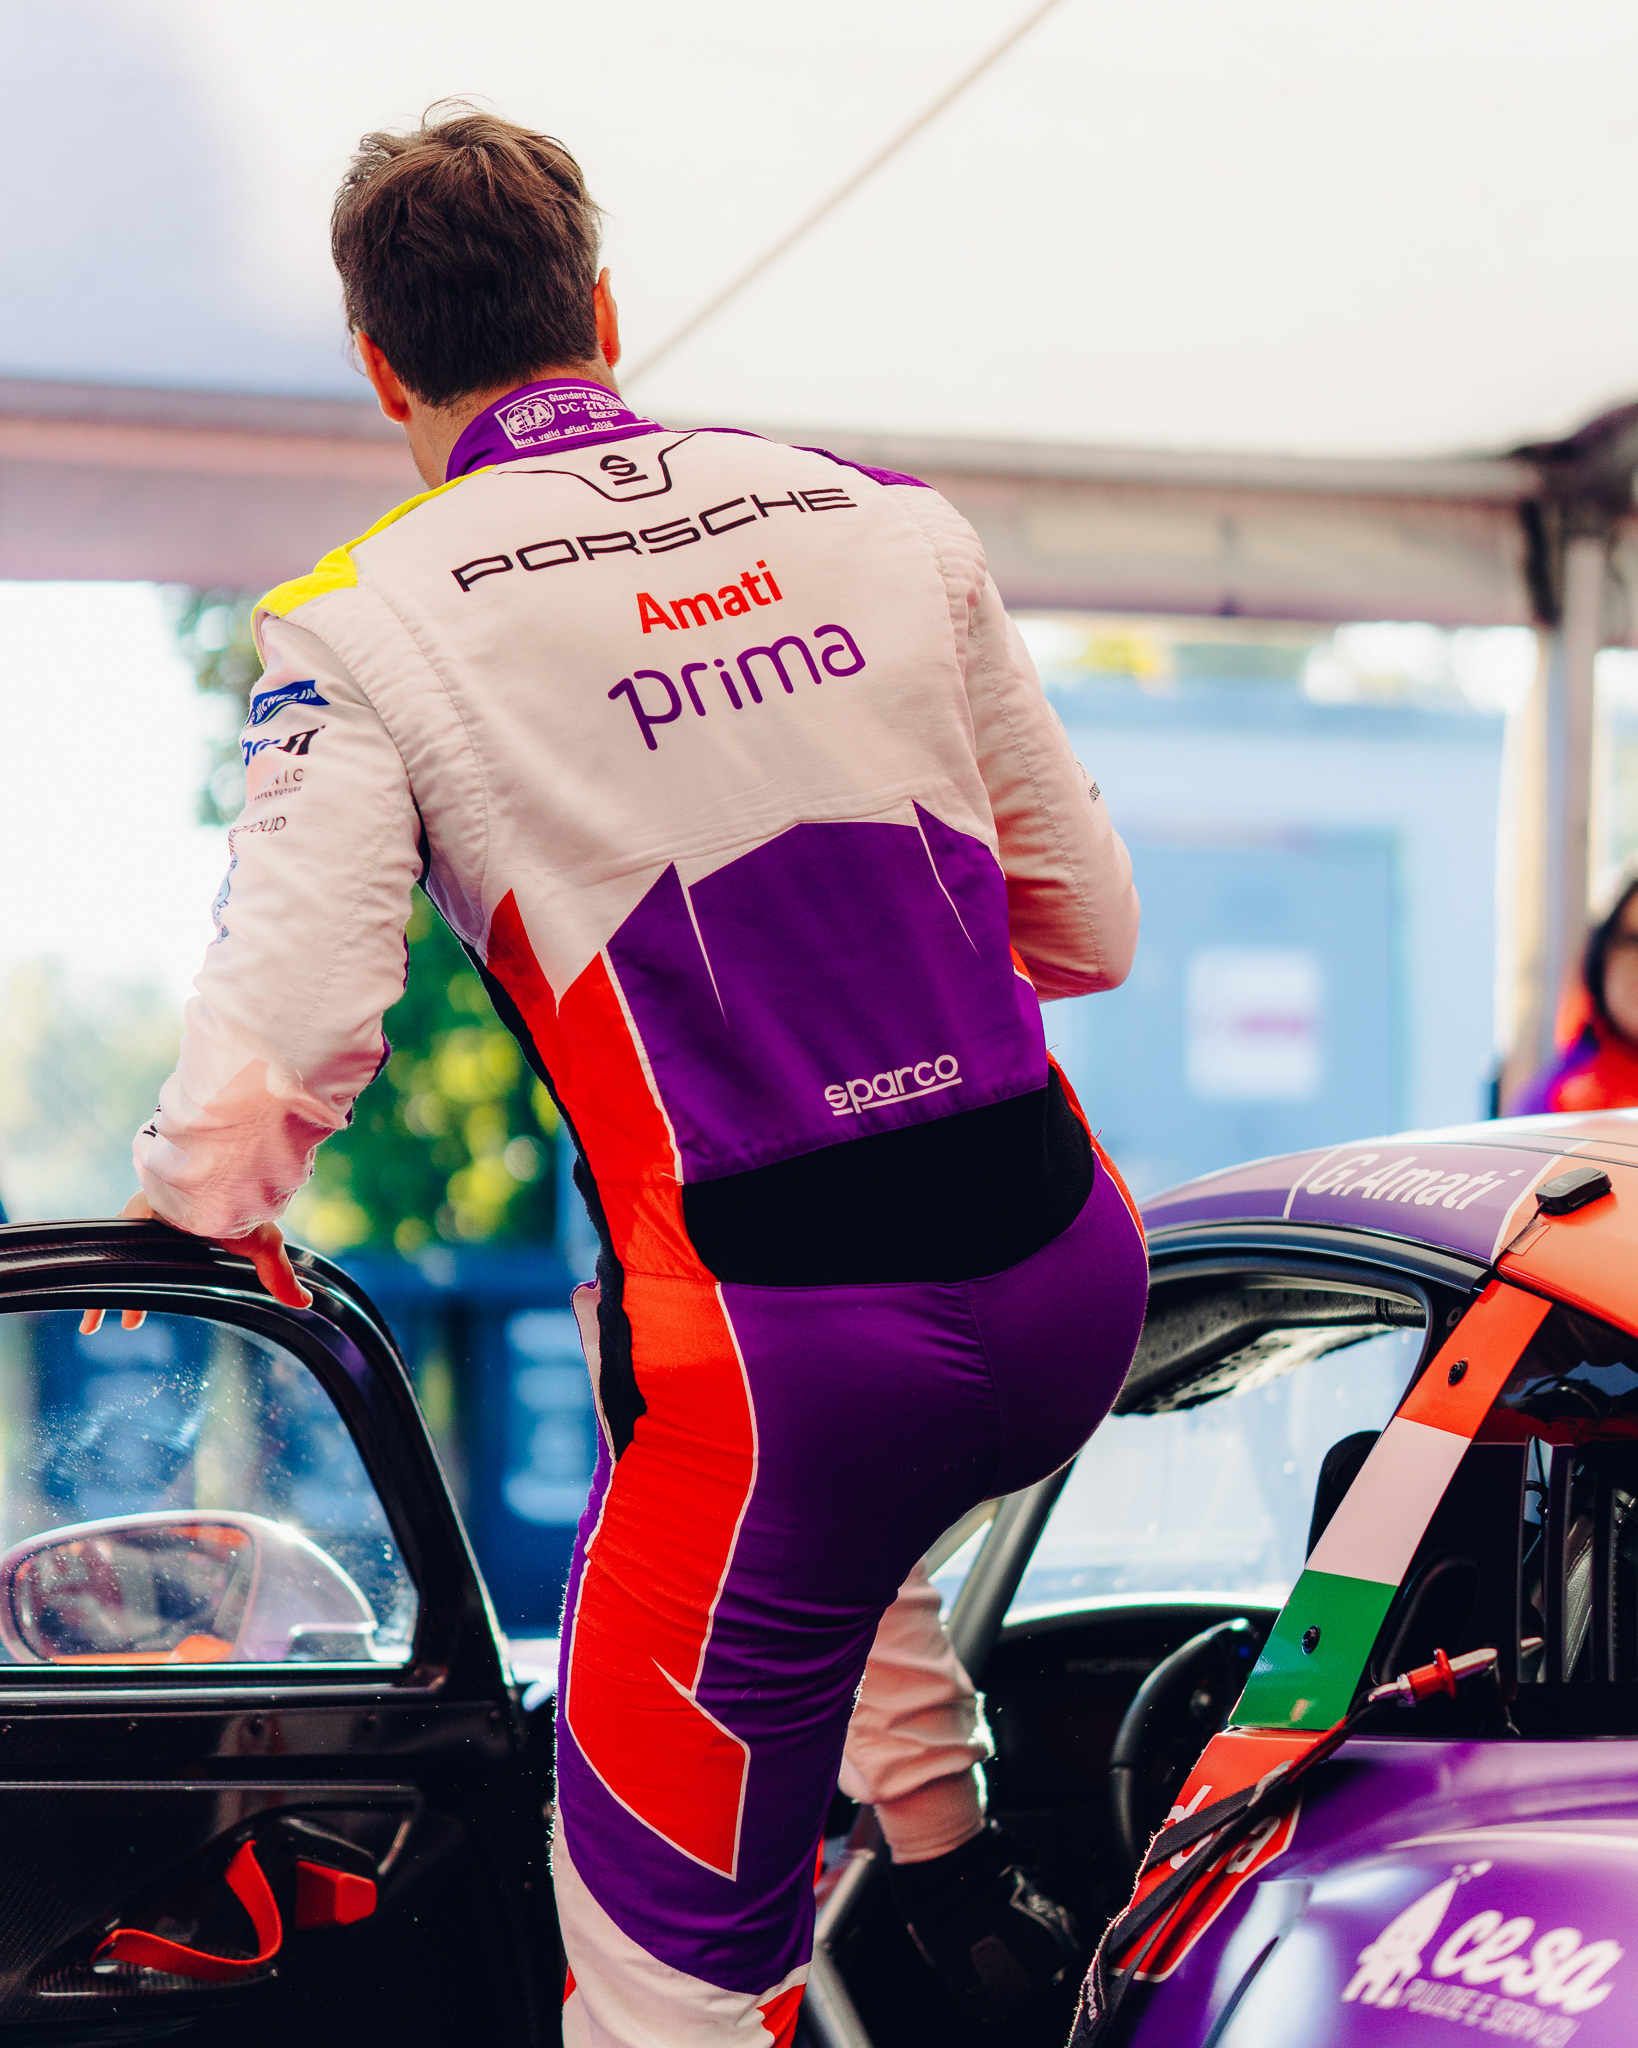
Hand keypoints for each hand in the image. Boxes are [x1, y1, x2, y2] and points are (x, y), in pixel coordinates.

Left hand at [80, 1193, 313, 1333]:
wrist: (224, 1174)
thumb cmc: (244, 1205)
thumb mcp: (264, 1246)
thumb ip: (278, 1276)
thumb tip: (304, 1303)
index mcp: (191, 1227)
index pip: (166, 1260)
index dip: (156, 1287)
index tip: (142, 1319)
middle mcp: (163, 1222)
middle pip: (138, 1262)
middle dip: (130, 1296)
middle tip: (128, 1325)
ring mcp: (146, 1216)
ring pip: (119, 1260)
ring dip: (103, 1297)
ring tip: (92, 1327)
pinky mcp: (134, 1213)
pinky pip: (110, 1248)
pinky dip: (97, 1279)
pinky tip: (85, 1310)